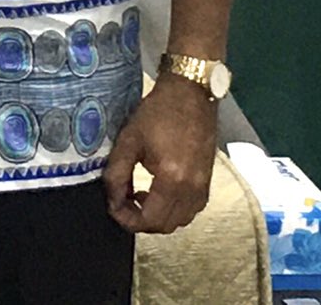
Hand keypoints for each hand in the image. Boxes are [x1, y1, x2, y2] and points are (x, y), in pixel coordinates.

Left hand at [104, 81, 216, 234]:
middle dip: (140, 220)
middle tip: (122, 203)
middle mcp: (192, 191)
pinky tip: (158, 191)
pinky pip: (190, 210)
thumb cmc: (158, 113)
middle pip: (165, 225)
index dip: (127, 220)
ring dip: (157, 217)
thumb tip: (112, 200)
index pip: (149, 220)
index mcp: (172, 180)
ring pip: (179, 221)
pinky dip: (173, 210)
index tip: (113, 207)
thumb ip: (116, 173)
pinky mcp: (208, 183)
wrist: (191, 94)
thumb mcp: (129, 140)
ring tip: (137, 196)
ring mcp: (203, 188)